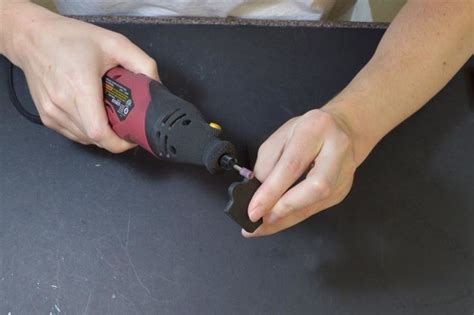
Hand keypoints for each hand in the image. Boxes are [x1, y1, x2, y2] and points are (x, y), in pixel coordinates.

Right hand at [5, 3, 158, 151]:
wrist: (32, 38)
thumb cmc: (70, 39)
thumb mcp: (114, 43)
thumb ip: (142, 63)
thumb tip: (157, 86)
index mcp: (80, 87)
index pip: (99, 132)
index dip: (119, 143)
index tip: (132, 138)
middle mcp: (63, 104)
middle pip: (95, 139)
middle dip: (115, 137)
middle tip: (126, 124)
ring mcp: (52, 113)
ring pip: (84, 139)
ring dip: (101, 135)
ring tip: (109, 116)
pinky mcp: (46, 117)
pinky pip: (72, 134)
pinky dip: (86, 131)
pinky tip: (93, 115)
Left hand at [244, 109, 358, 236]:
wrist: (343, 128)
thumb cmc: (308, 130)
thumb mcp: (280, 136)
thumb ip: (267, 164)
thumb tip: (258, 195)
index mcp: (315, 130)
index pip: (292, 166)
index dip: (271, 191)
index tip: (253, 210)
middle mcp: (336, 150)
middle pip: (316, 188)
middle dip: (284, 209)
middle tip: (260, 221)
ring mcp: (344, 172)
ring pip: (317, 204)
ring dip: (287, 219)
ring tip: (263, 226)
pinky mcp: (343, 190)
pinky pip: (316, 209)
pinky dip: (294, 217)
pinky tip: (279, 220)